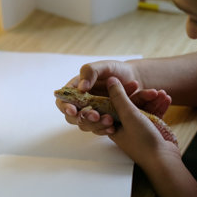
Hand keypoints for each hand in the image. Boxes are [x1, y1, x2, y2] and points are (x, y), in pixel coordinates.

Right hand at [56, 60, 170, 134]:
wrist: (133, 79)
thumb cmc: (116, 70)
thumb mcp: (104, 66)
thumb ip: (90, 72)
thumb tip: (81, 87)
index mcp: (75, 89)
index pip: (63, 101)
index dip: (65, 107)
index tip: (73, 110)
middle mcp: (80, 103)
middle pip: (72, 117)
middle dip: (83, 118)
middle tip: (96, 116)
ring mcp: (91, 113)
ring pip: (85, 125)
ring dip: (95, 125)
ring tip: (110, 119)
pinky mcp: (101, 121)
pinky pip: (98, 130)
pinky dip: (105, 130)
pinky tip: (113, 128)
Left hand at [106, 77, 179, 167]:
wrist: (163, 160)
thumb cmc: (142, 142)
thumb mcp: (128, 115)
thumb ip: (119, 97)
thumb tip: (111, 81)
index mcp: (112, 124)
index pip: (114, 103)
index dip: (123, 92)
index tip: (132, 84)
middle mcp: (123, 127)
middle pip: (131, 105)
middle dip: (143, 96)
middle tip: (153, 91)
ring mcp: (138, 129)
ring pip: (145, 108)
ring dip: (154, 100)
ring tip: (163, 94)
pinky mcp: (150, 130)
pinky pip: (154, 114)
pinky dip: (160, 107)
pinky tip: (167, 99)